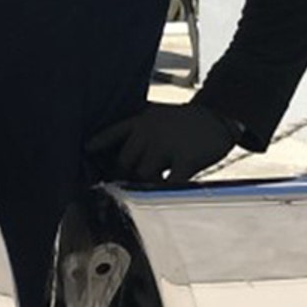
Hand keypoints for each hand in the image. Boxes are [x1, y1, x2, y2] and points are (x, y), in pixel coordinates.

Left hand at [86, 103, 238, 184]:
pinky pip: (169, 182)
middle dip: (125, 174)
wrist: (220, 116)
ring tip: (149, 188)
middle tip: (129, 184)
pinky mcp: (185, 159)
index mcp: (142, 120)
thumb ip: (140, 128)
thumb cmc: (186, 121)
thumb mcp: (158, 114)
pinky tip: (165, 193)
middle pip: (125, 161)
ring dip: (145, 184)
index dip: (99, 142)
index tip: (86, 150)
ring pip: (144, 174)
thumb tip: (122, 149)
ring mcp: (167, 146)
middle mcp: (150, 132)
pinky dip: (165, 190)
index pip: (114, 132)